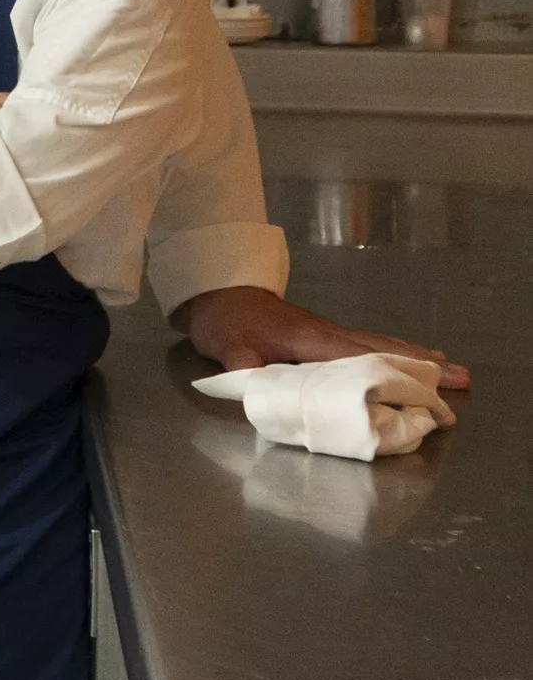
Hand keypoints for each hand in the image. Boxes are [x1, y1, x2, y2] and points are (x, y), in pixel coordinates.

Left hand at [178, 284, 469, 392]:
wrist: (218, 291)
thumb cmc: (225, 321)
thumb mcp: (228, 347)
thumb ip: (245, 368)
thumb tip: (261, 388)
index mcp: (308, 339)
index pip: (358, 357)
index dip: (392, 370)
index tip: (426, 382)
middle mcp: (326, 332)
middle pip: (381, 348)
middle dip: (421, 364)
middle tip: (461, 378)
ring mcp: (327, 331)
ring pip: (379, 343)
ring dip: (414, 355)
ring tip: (450, 368)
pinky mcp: (323, 333)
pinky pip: (367, 342)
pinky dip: (394, 349)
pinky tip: (410, 354)